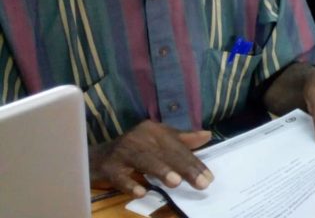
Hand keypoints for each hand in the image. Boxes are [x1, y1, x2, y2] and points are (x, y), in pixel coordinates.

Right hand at [89, 120, 212, 197]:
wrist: (97, 157)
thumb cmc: (134, 150)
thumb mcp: (157, 141)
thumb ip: (182, 140)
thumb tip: (207, 135)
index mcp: (153, 130)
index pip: (177, 146)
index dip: (194, 161)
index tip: (209, 177)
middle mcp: (138, 137)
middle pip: (165, 153)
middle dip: (184, 168)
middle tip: (201, 183)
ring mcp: (122, 152)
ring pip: (144, 161)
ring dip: (160, 170)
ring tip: (176, 182)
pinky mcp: (108, 167)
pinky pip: (120, 177)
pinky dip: (130, 184)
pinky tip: (141, 192)